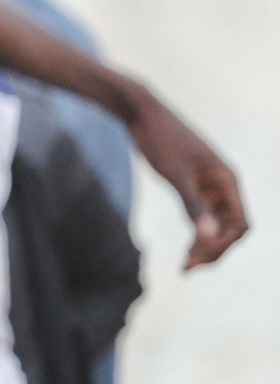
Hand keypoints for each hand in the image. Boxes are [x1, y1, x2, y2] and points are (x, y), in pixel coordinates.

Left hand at [125, 89, 249, 269]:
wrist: (143, 115)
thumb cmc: (161, 141)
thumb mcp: (176, 176)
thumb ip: (193, 206)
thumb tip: (208, 236)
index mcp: (227, 181)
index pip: (240, 223)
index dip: (223, 244)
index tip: (196, 256)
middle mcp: (224, 185)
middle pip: (231, 228)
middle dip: (214, 249)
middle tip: (186, 268)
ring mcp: (210, 186)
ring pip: (218, 224)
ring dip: (206, 245)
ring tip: (185, 266)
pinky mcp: (194, 186)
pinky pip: (204, 216)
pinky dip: (197, 233)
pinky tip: (185, 249)